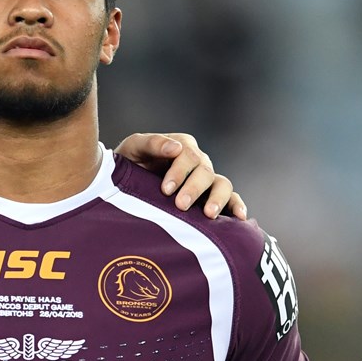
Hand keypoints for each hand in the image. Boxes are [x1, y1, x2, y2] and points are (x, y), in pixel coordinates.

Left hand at [114, 133, 246, 219]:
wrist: (123, 184)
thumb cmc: (128, 164)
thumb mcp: (134, 148)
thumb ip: (152, 143)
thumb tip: (175, 148)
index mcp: (182, 146)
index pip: (188, 154)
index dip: (179, 172)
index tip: (165, 189)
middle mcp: (198, 161)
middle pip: (205, 171)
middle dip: (194, 188)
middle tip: (181, 204)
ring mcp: (206, 180)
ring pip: (222, 184)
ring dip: (217, 198)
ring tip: (208, 214)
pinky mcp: (211, 197)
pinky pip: (231, 198)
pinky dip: (237, 205)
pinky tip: (238, 217)